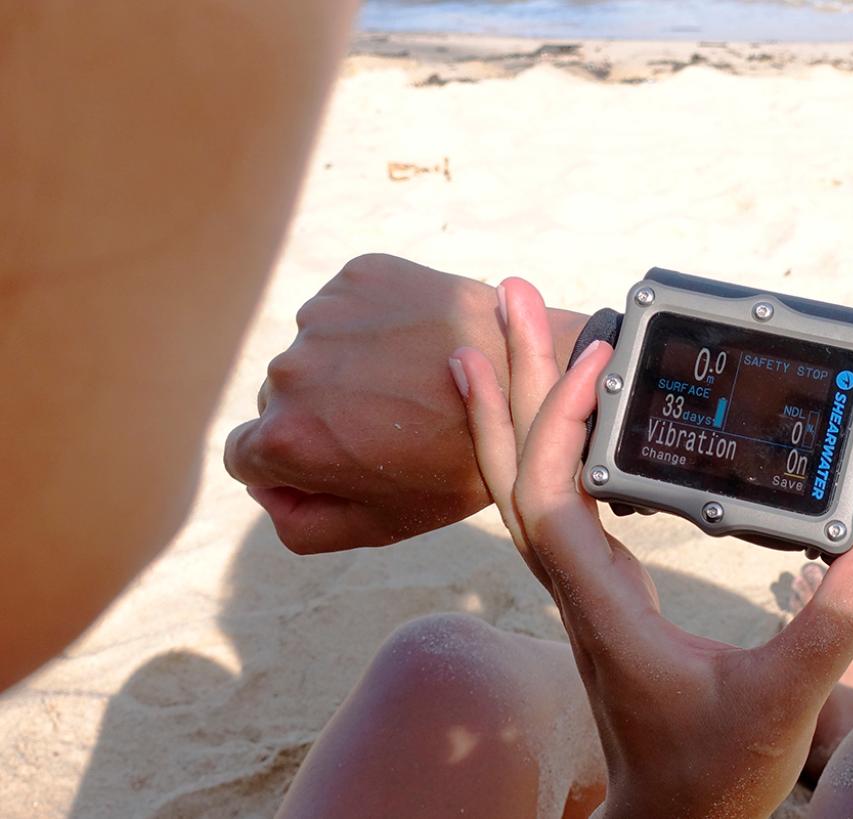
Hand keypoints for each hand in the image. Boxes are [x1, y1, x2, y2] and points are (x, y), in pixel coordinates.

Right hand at [224, 253, 585, 553]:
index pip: (246, 456)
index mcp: (287, 438)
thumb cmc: (456, 464)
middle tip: (387, 423)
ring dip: (345, 365)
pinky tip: (414, 345)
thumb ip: (301, 524)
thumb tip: (265, 490)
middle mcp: (290, 371)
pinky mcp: (359, 275)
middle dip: (319, 414)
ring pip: (311, 350)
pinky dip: (370, 324)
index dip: (291, 466)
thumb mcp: (380, 524)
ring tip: (408, 383)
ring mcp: (323, 316)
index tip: (339, 458)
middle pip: (278, 400)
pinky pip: (343, 307)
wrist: (528, 382)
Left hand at [452, 278, 852, 817]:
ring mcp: (583, 588)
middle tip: (513, 295)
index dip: (559, 422)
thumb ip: (842, 614)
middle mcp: (577, 589)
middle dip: (513, 382)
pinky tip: (562, 418)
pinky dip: (548, 448)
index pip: (551, 498)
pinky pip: (555, 503)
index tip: (593, 356)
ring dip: (516, 409)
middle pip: (518, 472)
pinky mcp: (602, 591)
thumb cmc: (718, 770)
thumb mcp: (789, 694)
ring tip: (506, 337)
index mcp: (603, 608)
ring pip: (525, 485)